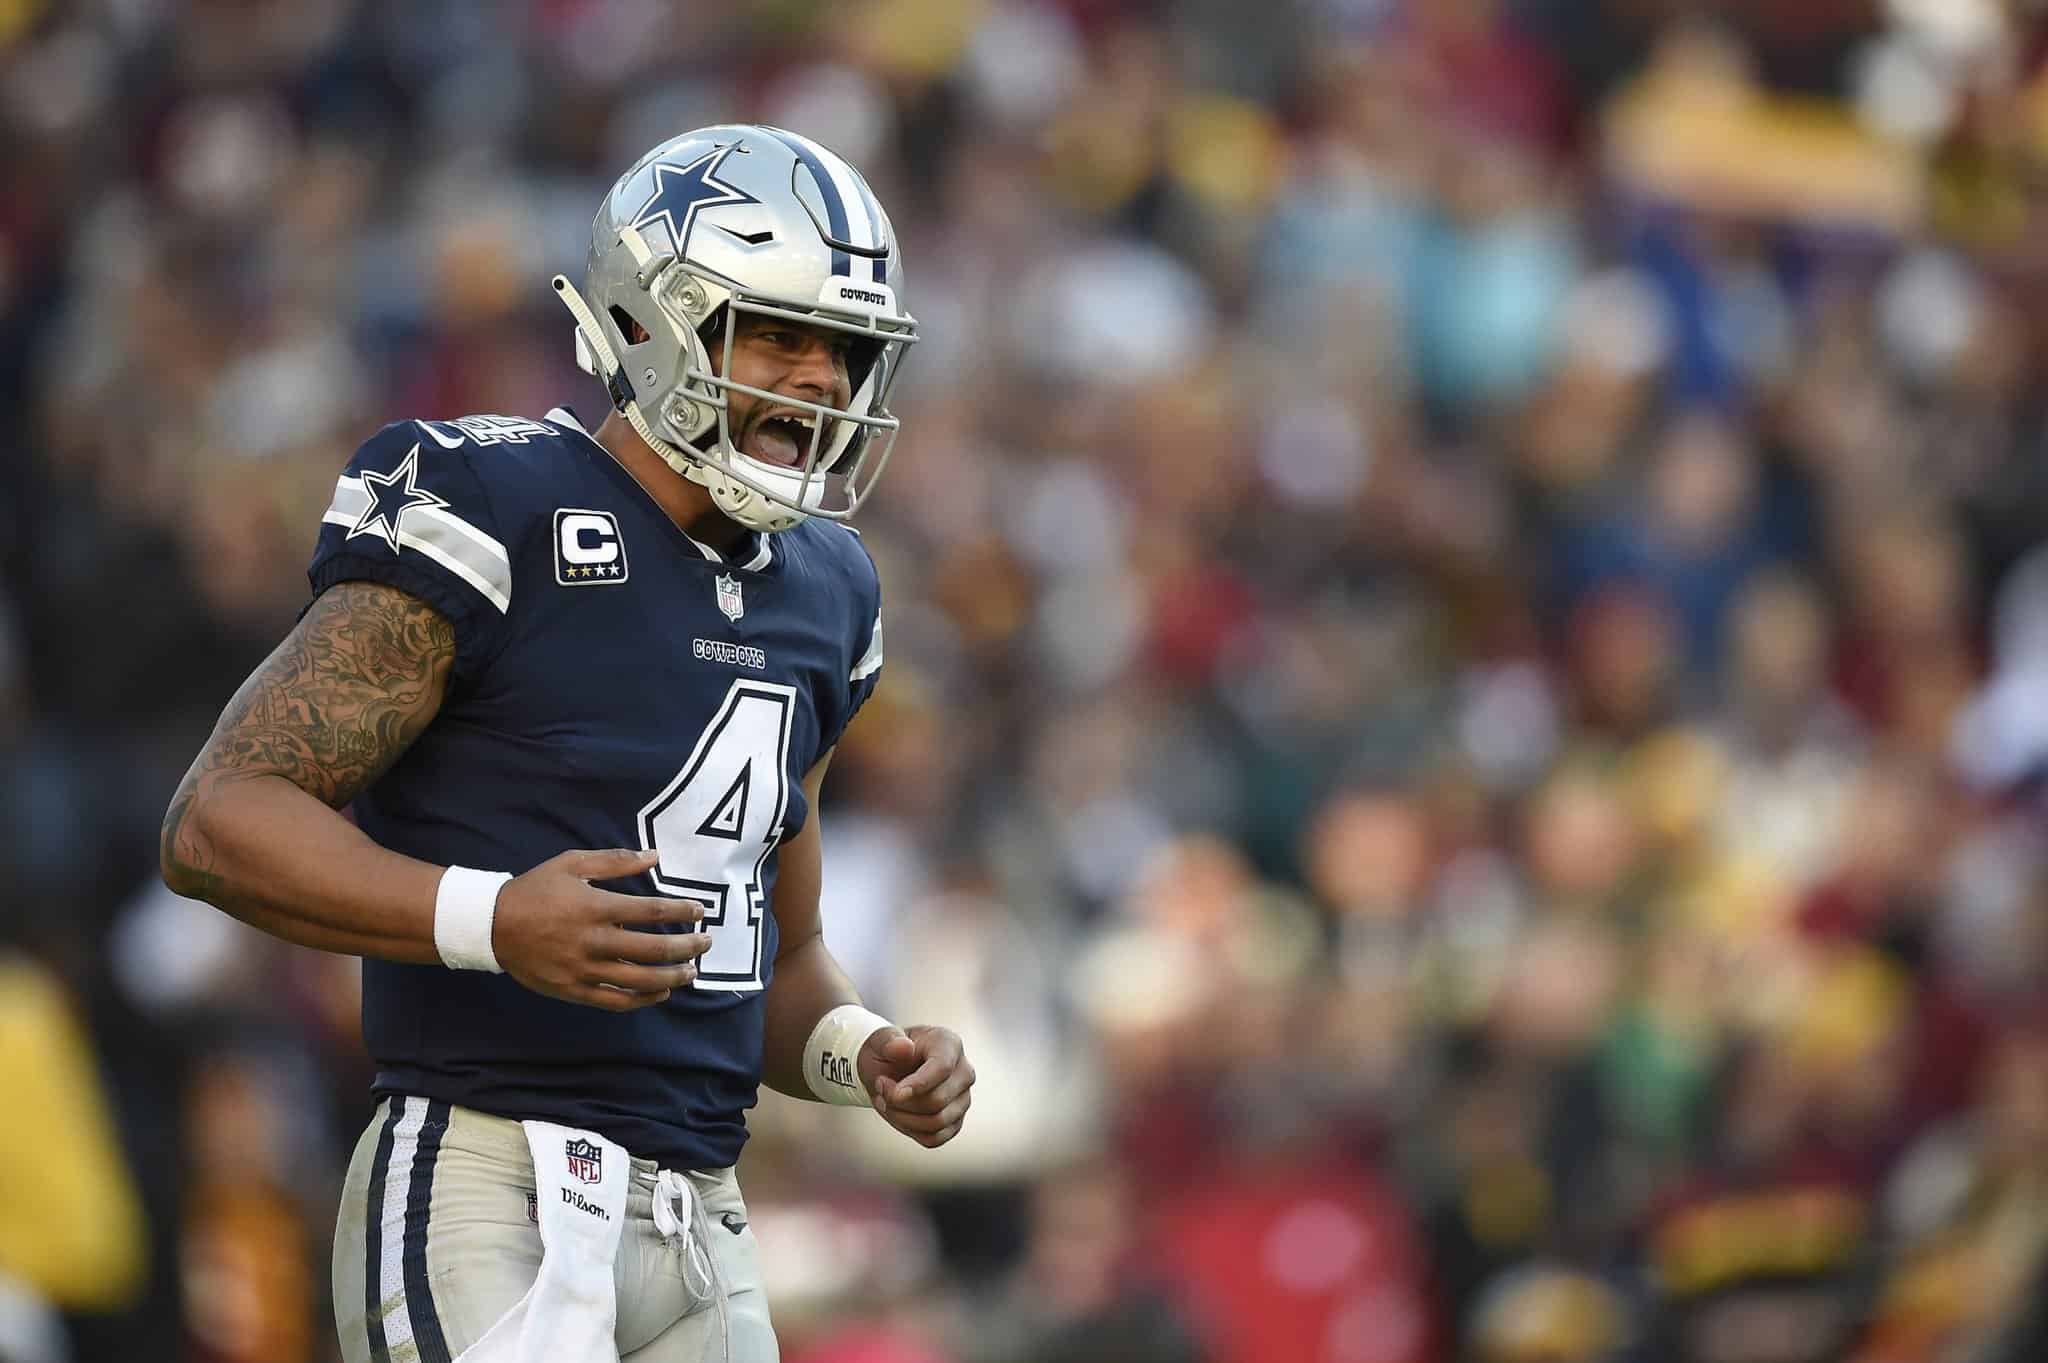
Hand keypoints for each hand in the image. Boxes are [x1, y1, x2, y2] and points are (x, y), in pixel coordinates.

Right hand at [491, 848, 708, 1010]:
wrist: (491, 925)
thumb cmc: (535, 890)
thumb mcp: (572, 864)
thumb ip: (615, 861)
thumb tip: (654, 856)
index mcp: (595, 907)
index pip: (651, 912)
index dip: (682, 912)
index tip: (700, 910)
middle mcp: (593, 941)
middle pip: (654, 949)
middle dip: (687, 947)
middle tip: (706, 943)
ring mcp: (584, 969)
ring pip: (639, 980)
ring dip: (672, 976)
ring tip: (691, 971)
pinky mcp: (574, 990)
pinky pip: (615, 1001)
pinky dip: (642, 1000)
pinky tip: (661, 992)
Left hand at [859, 1024, 974, 1147]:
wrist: (888, 1068)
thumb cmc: (886, 1051)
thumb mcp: (880, 1040)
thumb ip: (889, 1042)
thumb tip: (904, 1048)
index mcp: (949, 1043)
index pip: (942, 1068)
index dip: (918, 1085)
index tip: (893, 1092)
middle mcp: (963, 1071)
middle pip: (937, 1100)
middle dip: (900, 1102)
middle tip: (880, 1087)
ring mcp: (963, 1098)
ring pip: (936, 1123)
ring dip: (902, 1118)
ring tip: (885, 1101)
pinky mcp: (955, 1121)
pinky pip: (934, 1138)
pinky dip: (909, 1130)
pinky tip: (897, 1114)